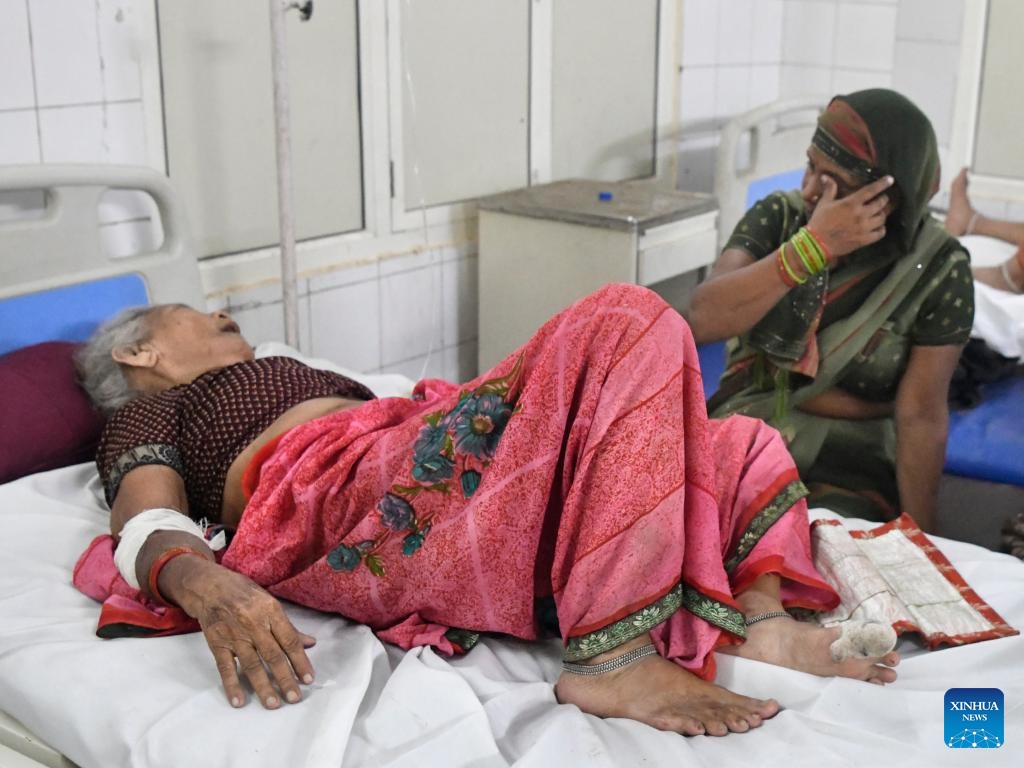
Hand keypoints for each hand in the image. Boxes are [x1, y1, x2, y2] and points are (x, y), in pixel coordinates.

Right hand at [166, 557, 316, 708]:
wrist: (209, 586)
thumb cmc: (244, 593)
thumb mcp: (269, 602)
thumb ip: (288, 626)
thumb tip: (310, 643)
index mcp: (270, 611)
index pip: (289, 640)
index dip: (300, 661)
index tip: (308, 679)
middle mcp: (253, 623)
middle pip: (273, 656)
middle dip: (285, 678)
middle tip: (295, 698)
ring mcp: (234, 635)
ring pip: (251, 665)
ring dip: (263, 686)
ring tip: (273, 704)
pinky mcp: (217, 643)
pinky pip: (226, 667)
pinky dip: (232, 685)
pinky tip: (239, 701)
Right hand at [808, 175, 894, 262]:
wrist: (816, 244)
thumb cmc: (819, 222)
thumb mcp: (824, 204)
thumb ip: (829, 189)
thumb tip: (826, 176)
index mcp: (851, 203)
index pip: (871, 190)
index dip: (882, 183)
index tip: (890, 179)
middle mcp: (861, 214)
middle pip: (881, 203)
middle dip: (884, 199)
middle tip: (883, 198)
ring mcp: (864, 228)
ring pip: (882, 218)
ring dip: (882, 214)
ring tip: (880, 212)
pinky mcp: (865, 240)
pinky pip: (880, 233)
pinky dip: (881, 229)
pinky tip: (878, 227)